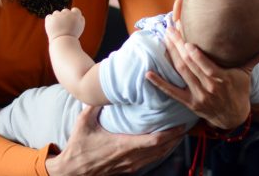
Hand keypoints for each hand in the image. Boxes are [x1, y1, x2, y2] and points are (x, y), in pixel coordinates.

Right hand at [44, 105, 184, 175]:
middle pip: (161, 150)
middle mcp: (130, 158)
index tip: (180, 125)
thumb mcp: (84, 122)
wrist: (72, 171)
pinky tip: (163, 144)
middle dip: (176, 139)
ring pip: (157, 157)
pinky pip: (150, 161)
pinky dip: (160, 152)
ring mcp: (130, 166)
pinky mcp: (128, 170)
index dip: (170, 134)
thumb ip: (95, 105)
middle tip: (186, 126)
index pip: (154, 141)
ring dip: (170, 146)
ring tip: (179, 133)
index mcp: (122, 145)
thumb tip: (104, 89)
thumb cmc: (78, 148)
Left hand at [45, 8, 84, 40]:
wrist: (63, 43)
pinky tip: (52, 27)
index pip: (75, 10)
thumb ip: (80, 20)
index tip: (71, 22)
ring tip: (58, 28)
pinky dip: (49, 21)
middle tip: (64, 27)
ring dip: (56, 18)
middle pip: (65, 11)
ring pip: (56, 13)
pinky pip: (49, 17)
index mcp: (76, 15)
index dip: (73, 16)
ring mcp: (58, 15)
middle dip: (64, 17)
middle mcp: (67, 13)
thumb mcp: (79, 29)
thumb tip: (79, 15)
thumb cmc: (72, 37)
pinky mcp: (50, 18)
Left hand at [146, 24, 258, 128]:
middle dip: (178, 46)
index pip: (207, 67)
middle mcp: (209, 89)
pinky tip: (148, 73)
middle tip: (169, 29)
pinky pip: (171, 92)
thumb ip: (256, 55)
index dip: (196, 55)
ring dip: (170, 55)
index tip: (187, 40)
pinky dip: (159, 83)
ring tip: (164, 37)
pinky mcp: (188, 103)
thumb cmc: (239, 90)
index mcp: (222, 80)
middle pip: (190, 66)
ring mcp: (197, 96)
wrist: (233, 117)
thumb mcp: (247, 73)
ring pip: (181, 74)